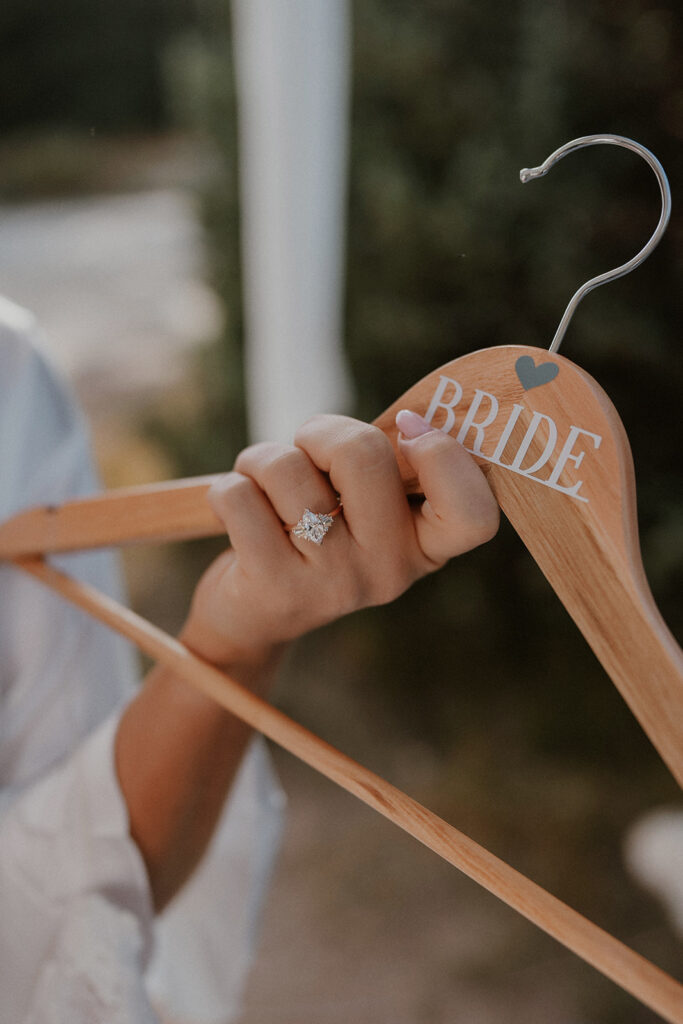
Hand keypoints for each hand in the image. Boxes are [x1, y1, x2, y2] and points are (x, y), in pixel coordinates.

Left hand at [180, 412, 498, 679]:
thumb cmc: (316, 531)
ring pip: (288, 469)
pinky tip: (240, 511)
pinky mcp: (275, 588)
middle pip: (362, 454)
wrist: (254, 616)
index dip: (444, 456)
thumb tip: (414, 415)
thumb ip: (389, 464)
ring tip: (264, 487)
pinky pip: (240, 497)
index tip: (407, 429)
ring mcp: (334, 584)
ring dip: (263, 460)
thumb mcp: (362, 505)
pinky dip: (229, 487)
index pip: (474, 515)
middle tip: (306, 452)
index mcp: (423, 547)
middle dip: (319, 432)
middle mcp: (388, 571)